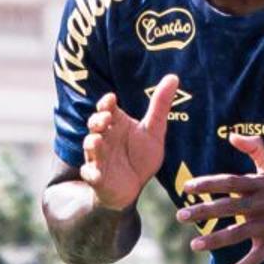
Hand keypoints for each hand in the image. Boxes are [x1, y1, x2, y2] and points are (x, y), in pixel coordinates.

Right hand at [80, 76, 183, 211]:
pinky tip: (96, 174)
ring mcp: (97, 156)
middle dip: (97, 120)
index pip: (107, 108)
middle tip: (106, 118)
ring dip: (92, 143)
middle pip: (94, 124)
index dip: (106, 103)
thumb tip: (173, 76)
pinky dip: (91, 173)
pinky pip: (89, 173)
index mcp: (116, 124)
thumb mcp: (154, 131)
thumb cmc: (140, 156)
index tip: (111, 99)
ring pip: (89, 146)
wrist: (132, 187)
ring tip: (97, 141)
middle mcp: (103, 137)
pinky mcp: (96, 176)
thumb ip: (160, 105)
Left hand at [173, 131, 263, 263]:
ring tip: (194, 245)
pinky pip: (254, 259)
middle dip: (203, 211)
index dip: (207, 184)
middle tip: (181, 216)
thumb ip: (255, 146)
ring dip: (214, 240)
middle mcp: (261, 205)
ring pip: (237, 233)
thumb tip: (231, 135)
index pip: (229, 182)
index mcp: (259, 185)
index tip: (187, 187)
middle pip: (227, 207)